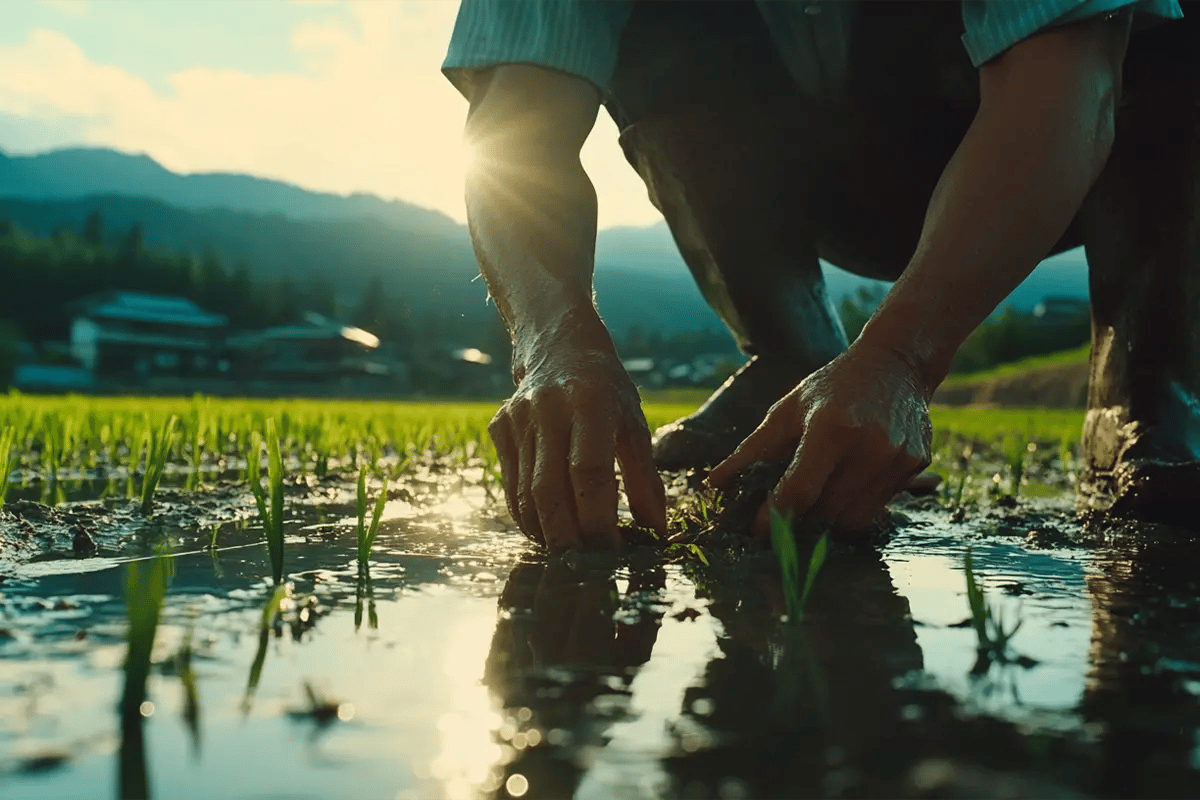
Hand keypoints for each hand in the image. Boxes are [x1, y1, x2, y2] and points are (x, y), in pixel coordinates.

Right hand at [489, 319, 666, 549]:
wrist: (559, 346)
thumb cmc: (607, 391)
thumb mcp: (635, 425)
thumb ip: (646, 479)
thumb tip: (655, 532)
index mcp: (590, 403)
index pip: (588, 473)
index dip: (598, 519)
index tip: (613, 549)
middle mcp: (548, 408)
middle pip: (549, 490)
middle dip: (568, 538)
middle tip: (587, 564)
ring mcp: (518, 418)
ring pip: (524, 495)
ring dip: (546, 534)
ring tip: (569, 553)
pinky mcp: (499, 428)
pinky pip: (510, 486)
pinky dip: (528, 516)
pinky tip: (549, 530)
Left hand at [707, 342, 931, 535]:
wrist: (896, 364)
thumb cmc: (833, 386)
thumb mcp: (788, 410)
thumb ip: (752, 450)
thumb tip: (714, 484)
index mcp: (831, 427)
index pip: (800, 491)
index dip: (774, 517)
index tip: (757, 528)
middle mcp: (870, 445)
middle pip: (826, 512)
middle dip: (800, 520)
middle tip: (784, 514)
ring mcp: (897, 458)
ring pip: (853, 520)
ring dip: (828, 519)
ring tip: (816, 498)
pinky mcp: (916, 465)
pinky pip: (877, 508)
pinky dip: (855, 506)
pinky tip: (846, 483)